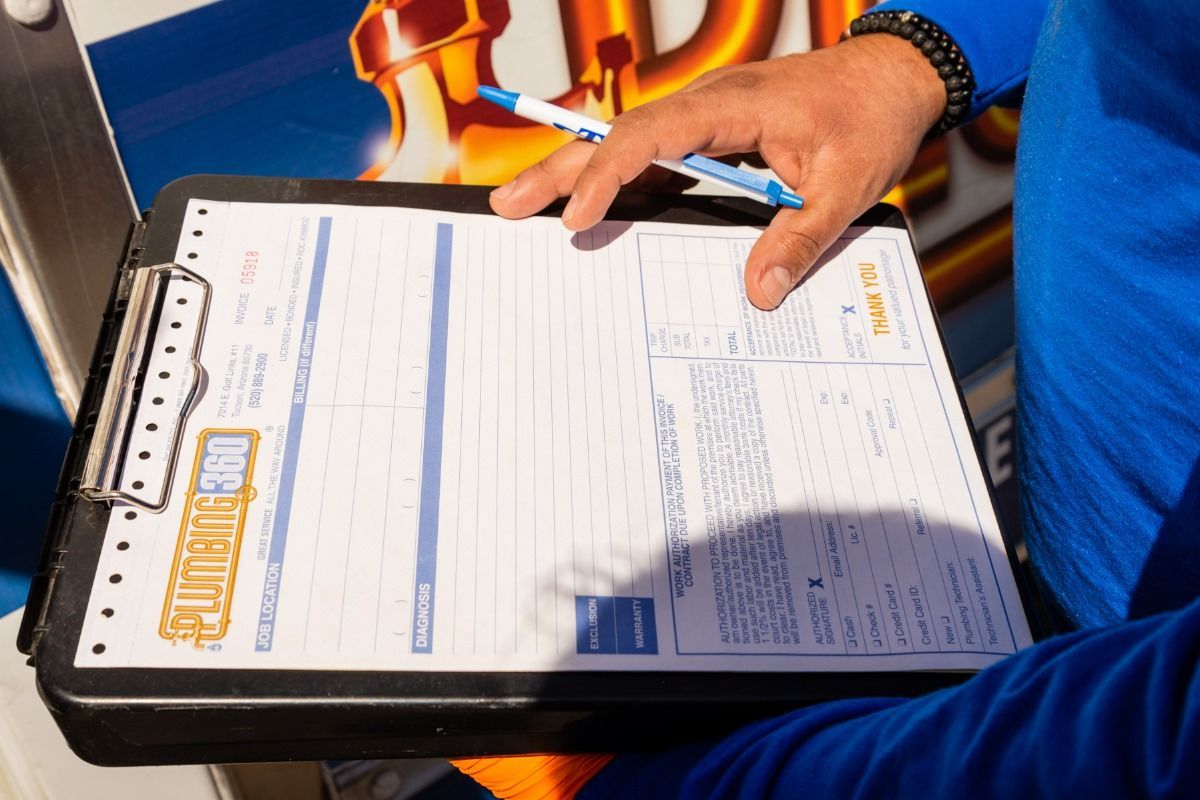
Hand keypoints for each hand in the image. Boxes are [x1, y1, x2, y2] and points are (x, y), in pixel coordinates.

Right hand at [489, 35, 944, 308]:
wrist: (893, 76)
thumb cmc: (870, 119)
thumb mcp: (846, 187)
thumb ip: (800, 240)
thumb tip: (758, 295)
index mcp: (732, 106)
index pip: (649, 137)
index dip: (607, 177)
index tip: (577, 219)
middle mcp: (706, 104)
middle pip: (617, 135)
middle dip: (560, 170)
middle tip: (509, 206)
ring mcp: (704, 116)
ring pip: (626, 142)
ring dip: (576, 172)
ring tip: (525, 206)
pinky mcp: (710, 132)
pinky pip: (652, 152)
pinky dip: (615, 178)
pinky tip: (590, 205)